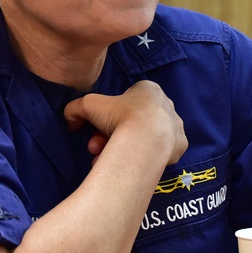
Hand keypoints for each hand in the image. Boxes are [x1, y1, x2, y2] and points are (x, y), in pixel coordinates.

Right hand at [64, 80, 187, 165]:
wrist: (145, 141)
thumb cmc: (120, 117)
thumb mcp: (89, 105)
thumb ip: (75, 108)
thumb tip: (70, 120)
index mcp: (149, 90)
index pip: (125, 102)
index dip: (107, 118)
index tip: (97, 130)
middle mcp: (166, 105)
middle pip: (133, 122)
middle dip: (112, 136)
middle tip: (97, 148)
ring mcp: (175, 126)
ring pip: (146, 137)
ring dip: (126, 147)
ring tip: (110, 159)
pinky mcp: (180, 145)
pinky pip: (161, 150)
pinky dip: (147, 156)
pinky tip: (135, 162)